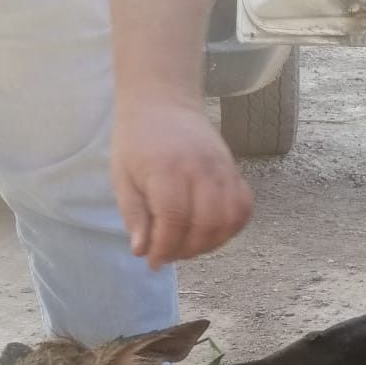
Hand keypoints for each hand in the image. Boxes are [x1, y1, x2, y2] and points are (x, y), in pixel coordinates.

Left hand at [111, 103, 253, 269]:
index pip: (174, 220)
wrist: (162, 103)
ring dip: (211, 243)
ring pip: (230, 219)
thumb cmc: (136, 141)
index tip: (153, 262)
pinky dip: (231, 227)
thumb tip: (143, 251)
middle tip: (169, 254)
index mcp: (167, 170)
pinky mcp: (234, 170)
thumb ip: (134, 215)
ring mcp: (222, 169)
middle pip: (206, 224)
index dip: (165, 248)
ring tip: (189, 246)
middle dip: (187, 250)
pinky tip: (210, 232)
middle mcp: (200, 169)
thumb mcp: (122, 178)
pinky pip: (244, 207)